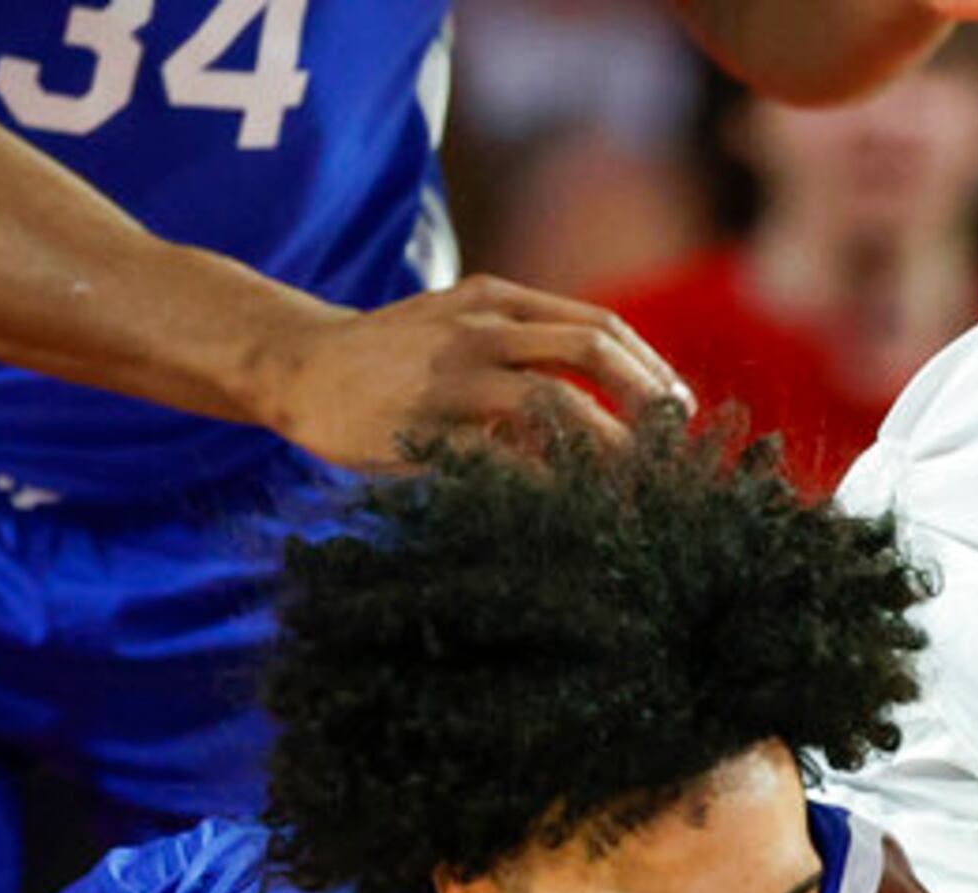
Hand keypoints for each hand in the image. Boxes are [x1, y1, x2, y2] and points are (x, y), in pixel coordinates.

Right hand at [249, 277, 693, 468]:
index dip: (649, 369)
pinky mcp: (426, 426)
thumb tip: (602, 403)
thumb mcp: (459, 324)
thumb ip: (523, 347)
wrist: (300, 364)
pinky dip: (546, 483)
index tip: (677, 412)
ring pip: (554, 403)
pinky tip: (572, 506)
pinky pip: (501, 457)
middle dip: (644, 401)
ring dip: (606, 446)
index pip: (597, 326)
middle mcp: (482, 327)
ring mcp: (453, 375)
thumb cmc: (391, 357)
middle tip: (669, 448)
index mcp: (497, 300)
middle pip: (589, 352)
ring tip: (633, 485)